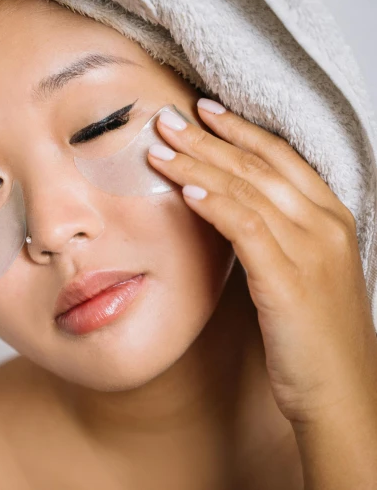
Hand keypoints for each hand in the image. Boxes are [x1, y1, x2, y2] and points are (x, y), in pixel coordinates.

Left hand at [147, 97, 376, 425]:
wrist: (341, 391)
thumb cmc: (314, 335)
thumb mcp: (299, 273)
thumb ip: (274, 237)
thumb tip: (226, 209)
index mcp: (330, 218)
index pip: (280, 157)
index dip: (240, 130)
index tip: (204, 109)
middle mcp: (324, 225)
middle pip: (257, 165)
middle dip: (208, 138)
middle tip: (166, 118)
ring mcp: (310, 250)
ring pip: (247, 189)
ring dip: (198, 164)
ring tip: (159, 147)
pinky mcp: (289, 280)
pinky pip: (245, 228)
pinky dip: (214, 204)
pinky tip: (185, 190)